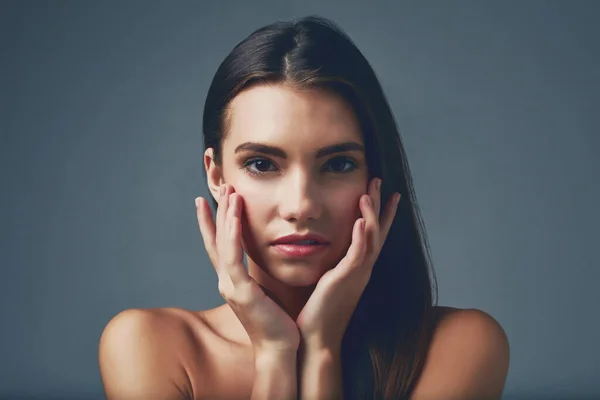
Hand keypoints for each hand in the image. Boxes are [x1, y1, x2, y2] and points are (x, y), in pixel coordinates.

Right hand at [195, 184, 299, 352]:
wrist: (280, 347)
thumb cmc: (277, 321)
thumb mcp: (264, 290)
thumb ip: (258, 273)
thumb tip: (262, 258)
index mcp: (232, 280)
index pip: (217, 245)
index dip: (209, 222)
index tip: (205, 200)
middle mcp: (226, 281)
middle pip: (217, 238)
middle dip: (218, 211)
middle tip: (220, 185)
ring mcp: (230, 286)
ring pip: (224, 243)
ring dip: (225, 216)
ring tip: (229, 192)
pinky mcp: (241, 292)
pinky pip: (234, 258)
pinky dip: (233, 235)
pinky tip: (235, 217)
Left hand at [295, 178, 399, 349]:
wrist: (317, 338)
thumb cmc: (318, 314)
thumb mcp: (327, 283)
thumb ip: (330, 267)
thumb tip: (324, 253)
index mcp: (357, 268)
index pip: (373, 236)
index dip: (381, 214)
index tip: (387, 194)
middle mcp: (362, 269)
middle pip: (377, 230)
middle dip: (380, 205)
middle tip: (379, 180)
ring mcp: (357, 274)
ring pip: (371, 238)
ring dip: (372, 214)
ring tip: (369, 192)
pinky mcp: (346, 280)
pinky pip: (358, 254)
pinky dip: (362, 236)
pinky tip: (361, 220)